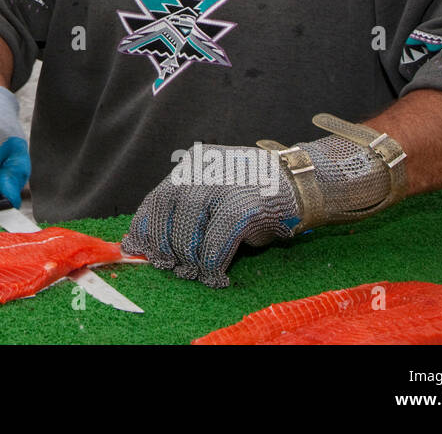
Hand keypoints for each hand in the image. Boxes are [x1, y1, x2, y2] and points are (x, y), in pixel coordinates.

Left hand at [120, 144, 300, 288]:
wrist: (303, 184)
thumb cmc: (254, 194)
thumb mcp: (216, 192)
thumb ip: (186, 210)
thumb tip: (150, 245)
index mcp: (192, 165)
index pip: (156, 198)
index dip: (144, 228)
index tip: (138, 250)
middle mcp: (203, 170)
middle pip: (167, 212)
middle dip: (164, 245)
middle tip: (171, 267)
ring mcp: (223, 185)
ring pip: (188, 230)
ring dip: (189, 258)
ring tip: (196, 273)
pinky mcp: (244, 206)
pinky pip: (216, 243)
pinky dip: (212, 264)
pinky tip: (217, 276)